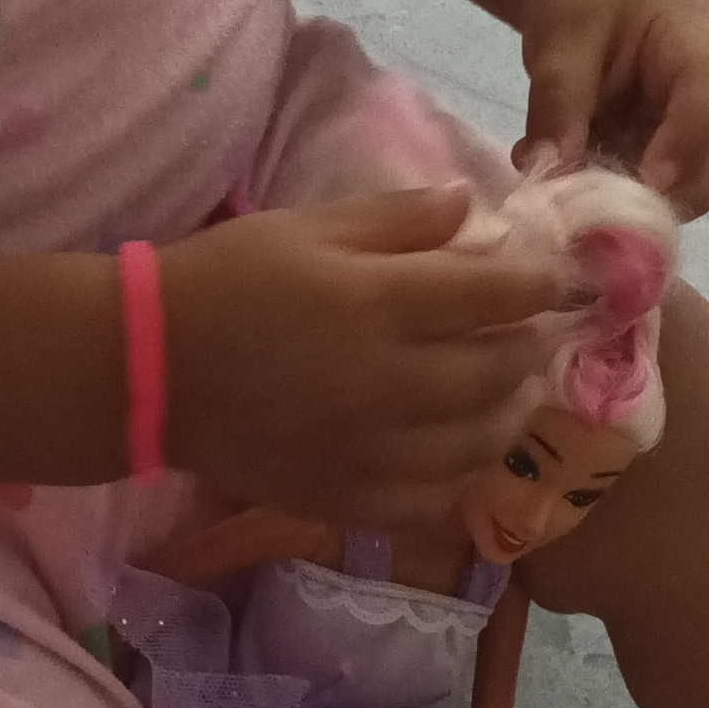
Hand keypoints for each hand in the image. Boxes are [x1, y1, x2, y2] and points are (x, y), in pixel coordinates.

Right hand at [160, 185, 564, 524]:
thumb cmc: (227, 280)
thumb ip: (397, 218)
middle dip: (535, 347)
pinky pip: (429, 502)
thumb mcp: (308, 226)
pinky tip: (461, 453)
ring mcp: (368, 451)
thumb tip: (474, 205)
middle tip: (543, 332)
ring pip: (477, 443)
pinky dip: (459, 477)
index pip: (496, 293)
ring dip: (511, 413)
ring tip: (515, 392)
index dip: (543, 281)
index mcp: (377, 303)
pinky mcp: (344, 498)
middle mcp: (386, 384)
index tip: (561, 274)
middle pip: (499, 371)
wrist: (148, 369)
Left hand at [515, 0, 708, 215]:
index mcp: (708, 43)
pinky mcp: (687, 144)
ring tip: (562, 178)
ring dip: (626, 196)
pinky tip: (573, 166)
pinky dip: (618, 187)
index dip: (678, 151)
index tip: (633, 189)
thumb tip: (548, 174)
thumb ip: (557, 106)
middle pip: (708, 169)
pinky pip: (662, 184)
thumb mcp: (560, 42)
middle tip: (575, 206)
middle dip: (646, 196)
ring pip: (685, 187)